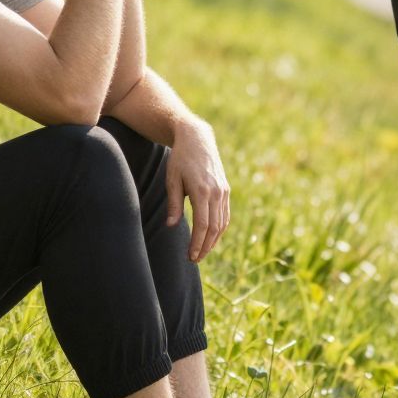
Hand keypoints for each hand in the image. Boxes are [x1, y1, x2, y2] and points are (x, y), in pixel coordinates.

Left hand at [166, 116, 229, 261]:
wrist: (197, 138)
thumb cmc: (180, 159)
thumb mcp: (172, 180)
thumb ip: (173, 204)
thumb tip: (171, 226)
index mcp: (202, 191)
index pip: (203, 225)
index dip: (197, 243)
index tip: (190, 256)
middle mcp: (216, 192)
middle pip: (214, 228)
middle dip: (205, 247)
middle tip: (195, 259)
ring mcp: (223, 191)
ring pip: (222, 223)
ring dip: (213, 241)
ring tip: (202, 252)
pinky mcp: (226, 190)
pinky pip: (225, 215)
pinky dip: (219, 229)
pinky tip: (211, 237)